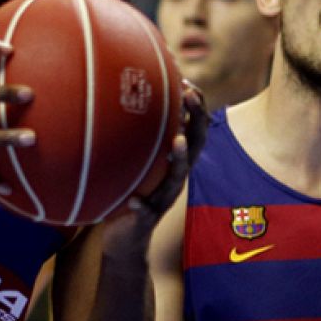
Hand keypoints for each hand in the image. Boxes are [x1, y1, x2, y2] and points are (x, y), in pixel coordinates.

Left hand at [95, 82, 206, 257]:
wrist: (125, 238)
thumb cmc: (130, 191)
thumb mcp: (136, 162)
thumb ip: (137, 139)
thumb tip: (125, 100)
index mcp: (173, 162)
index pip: (192, 130)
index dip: (195, 107)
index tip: (189, 82)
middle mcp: (175, 178)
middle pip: (194, 146)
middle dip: (195, 119)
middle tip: (189, 96)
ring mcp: (163, 199)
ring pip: (176, 178)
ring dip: (179, 159)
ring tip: (176, 141)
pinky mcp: (146, 219)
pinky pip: (146, 212)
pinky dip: (142, 206)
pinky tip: (135, 201)